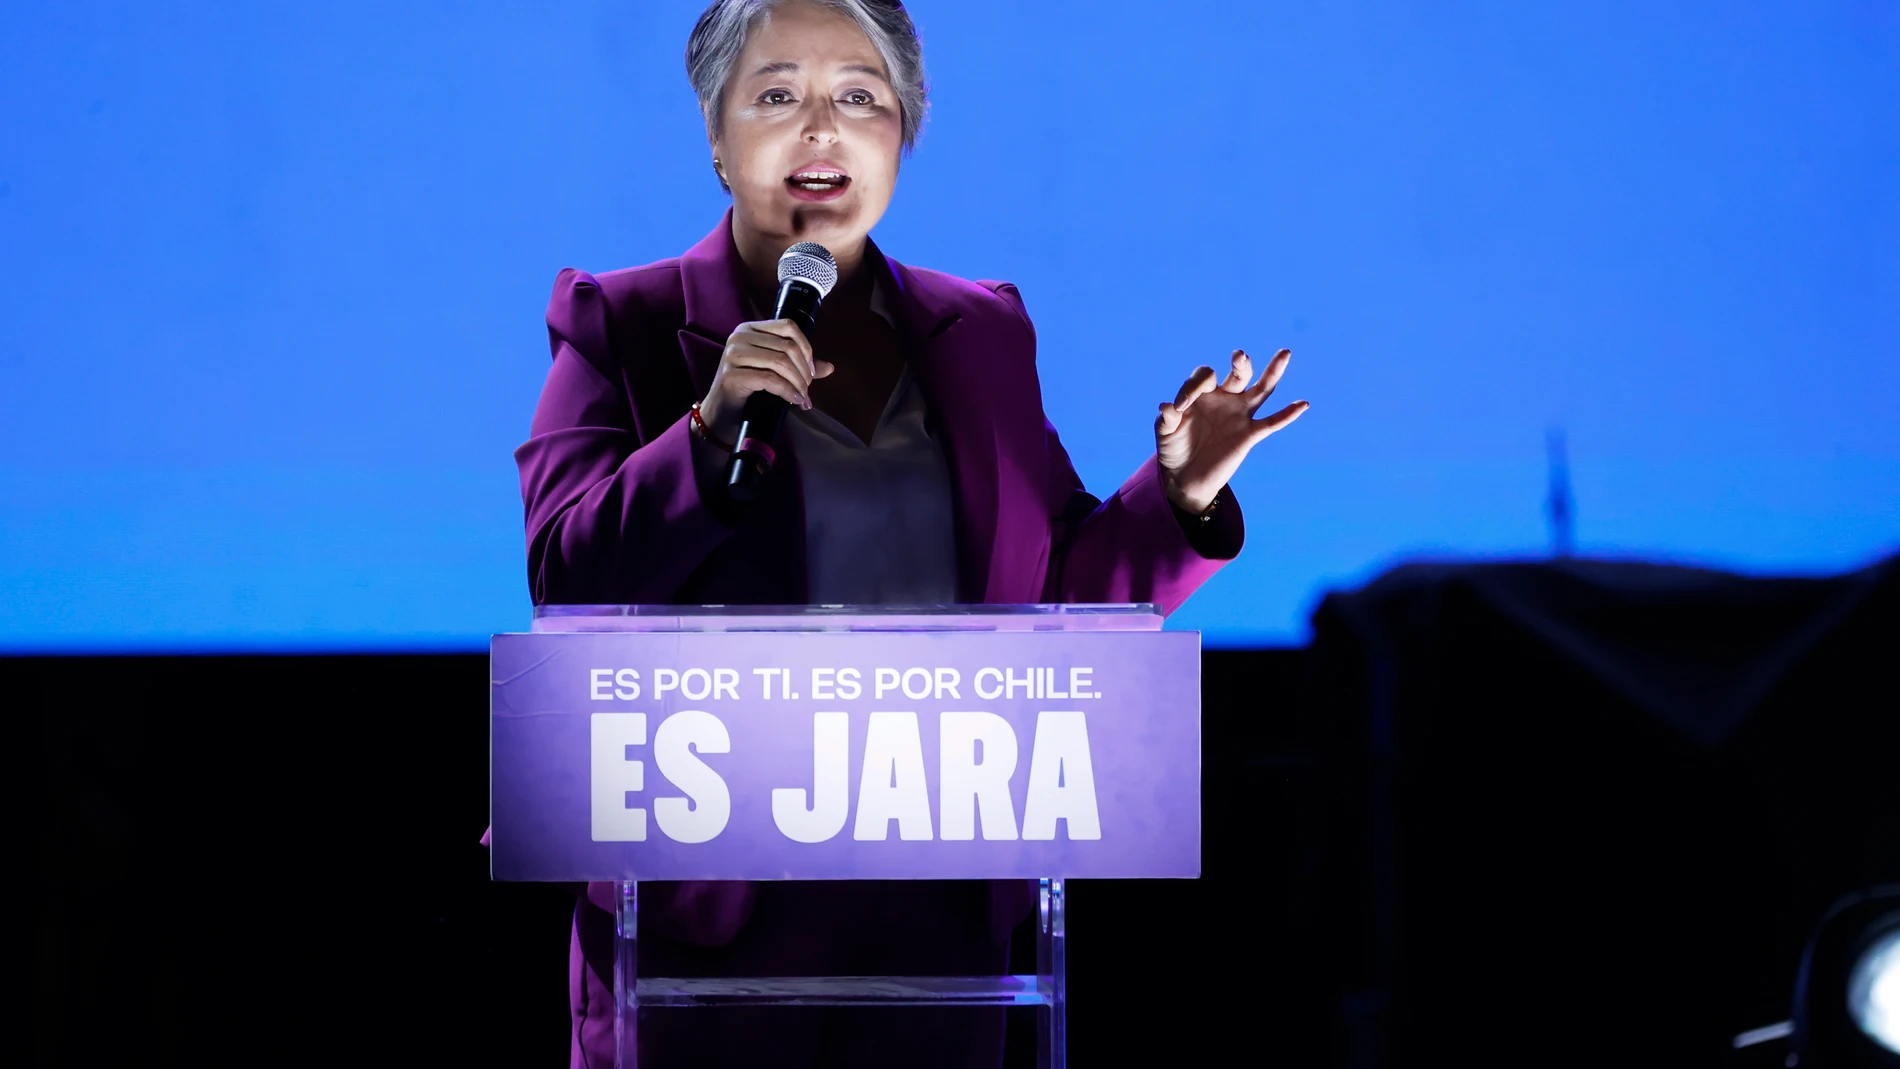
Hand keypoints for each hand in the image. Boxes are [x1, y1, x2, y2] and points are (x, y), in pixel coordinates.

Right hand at [698, 319, 835, 442]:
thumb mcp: (774, 371)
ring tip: (803, 399)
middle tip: (807, 391)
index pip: (788, 327)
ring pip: (780, 362)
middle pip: (787, 347)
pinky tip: (794, 401)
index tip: (811, 371)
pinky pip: (770, 380)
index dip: (806, 348)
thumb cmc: (748, 388)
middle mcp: (740, 336)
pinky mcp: (731, 375)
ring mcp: (733, 354)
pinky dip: (787, 391)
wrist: (721, 412)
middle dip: (804, 372)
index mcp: (751, 328)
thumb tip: (830, 367)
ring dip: (798, 384)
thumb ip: (798, 366)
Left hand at [1155, 348, 1308, 512]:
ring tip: (1284, 354)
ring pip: (1261, 389)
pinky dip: (1288, 414)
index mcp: (1202, 393)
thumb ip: (1167, 419)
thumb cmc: (1173, 448)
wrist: (1184, 477)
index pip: (1204, 377)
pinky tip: (1303, 404)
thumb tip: (1168, 407)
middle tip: (1239, 356)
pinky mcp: (1249, 435)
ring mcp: (1239, 415)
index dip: (1192, 387)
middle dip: (1240, 364)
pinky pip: (1272, 423)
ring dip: (1273, 372)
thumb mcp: (1164, 433)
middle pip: (1238, 374)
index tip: (1178, 407)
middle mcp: (1224, 398)